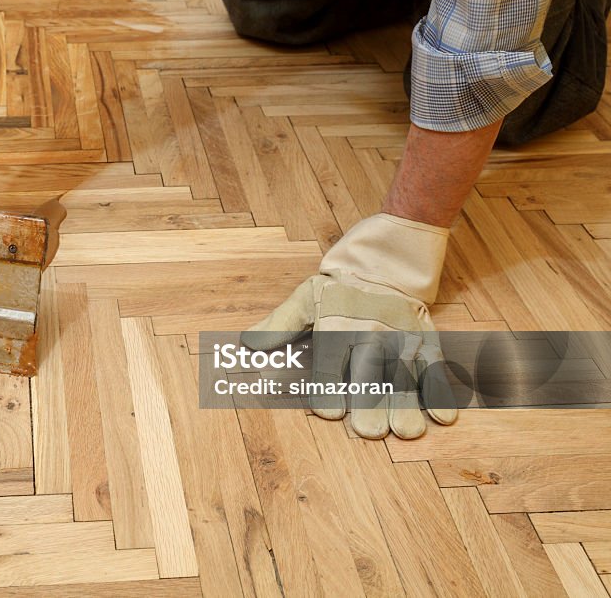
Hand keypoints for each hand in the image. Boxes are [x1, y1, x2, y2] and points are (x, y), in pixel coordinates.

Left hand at [241, 214, 457, 438]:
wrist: (386, 260)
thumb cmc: (339, 288)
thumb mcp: (304, 299)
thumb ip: (278, 325)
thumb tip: (248, 345)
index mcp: (337, 329)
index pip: (330, 368)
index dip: (329, 393)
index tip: (330, 411)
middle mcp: (370, 336)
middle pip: (370, 379)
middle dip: (369, 408)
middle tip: (368, 431)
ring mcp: (402, 341)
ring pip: (405, 379)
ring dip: (406, 408)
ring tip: (405, 432)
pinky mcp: (426, 342)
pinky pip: (436, 368)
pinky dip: (441, 391)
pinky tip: (443, 416)